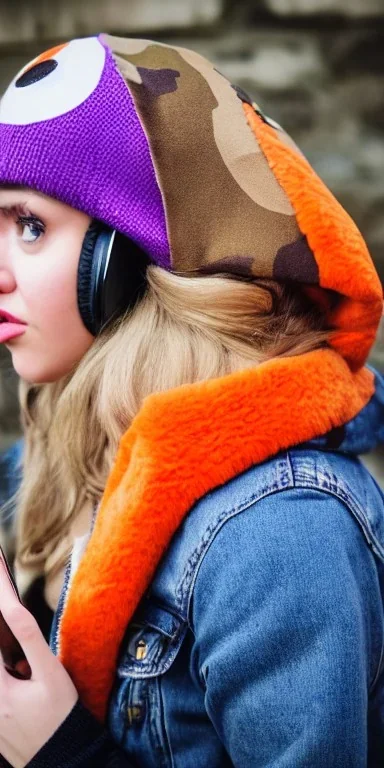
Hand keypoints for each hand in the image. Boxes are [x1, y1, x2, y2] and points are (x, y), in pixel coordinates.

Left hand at [0, 559, 77, 767]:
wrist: (64, 759)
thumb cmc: (61, 717)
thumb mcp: (51, 676)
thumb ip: (31, 639)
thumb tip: (13, 608)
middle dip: (1, 616)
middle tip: (17, 628)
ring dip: (3, 639)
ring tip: (25, 659)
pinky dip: (4, 657)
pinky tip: (18, 660)